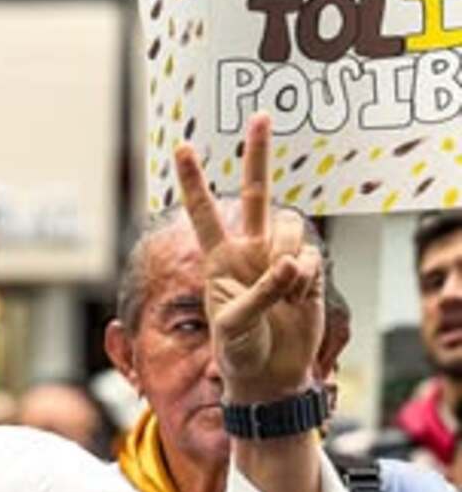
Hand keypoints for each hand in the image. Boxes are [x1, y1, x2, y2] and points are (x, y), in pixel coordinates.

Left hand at [174, 112, 323, 401]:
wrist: (270, 374)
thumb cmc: (240, 351)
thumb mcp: (235, 325)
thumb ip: (262, 292)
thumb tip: (291, 265)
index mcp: (218, 260)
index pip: (203, 214)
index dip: (194, 182)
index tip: (182, 148)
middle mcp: (249, 251)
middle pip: (256, 193)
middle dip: (258, 154)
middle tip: (261, 116)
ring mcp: (279, 258)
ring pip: (290, 228)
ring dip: (287, 258)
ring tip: (280, 291)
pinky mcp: (308, 270)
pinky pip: (310, 258)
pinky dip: (304, 278)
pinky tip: (297, 298)